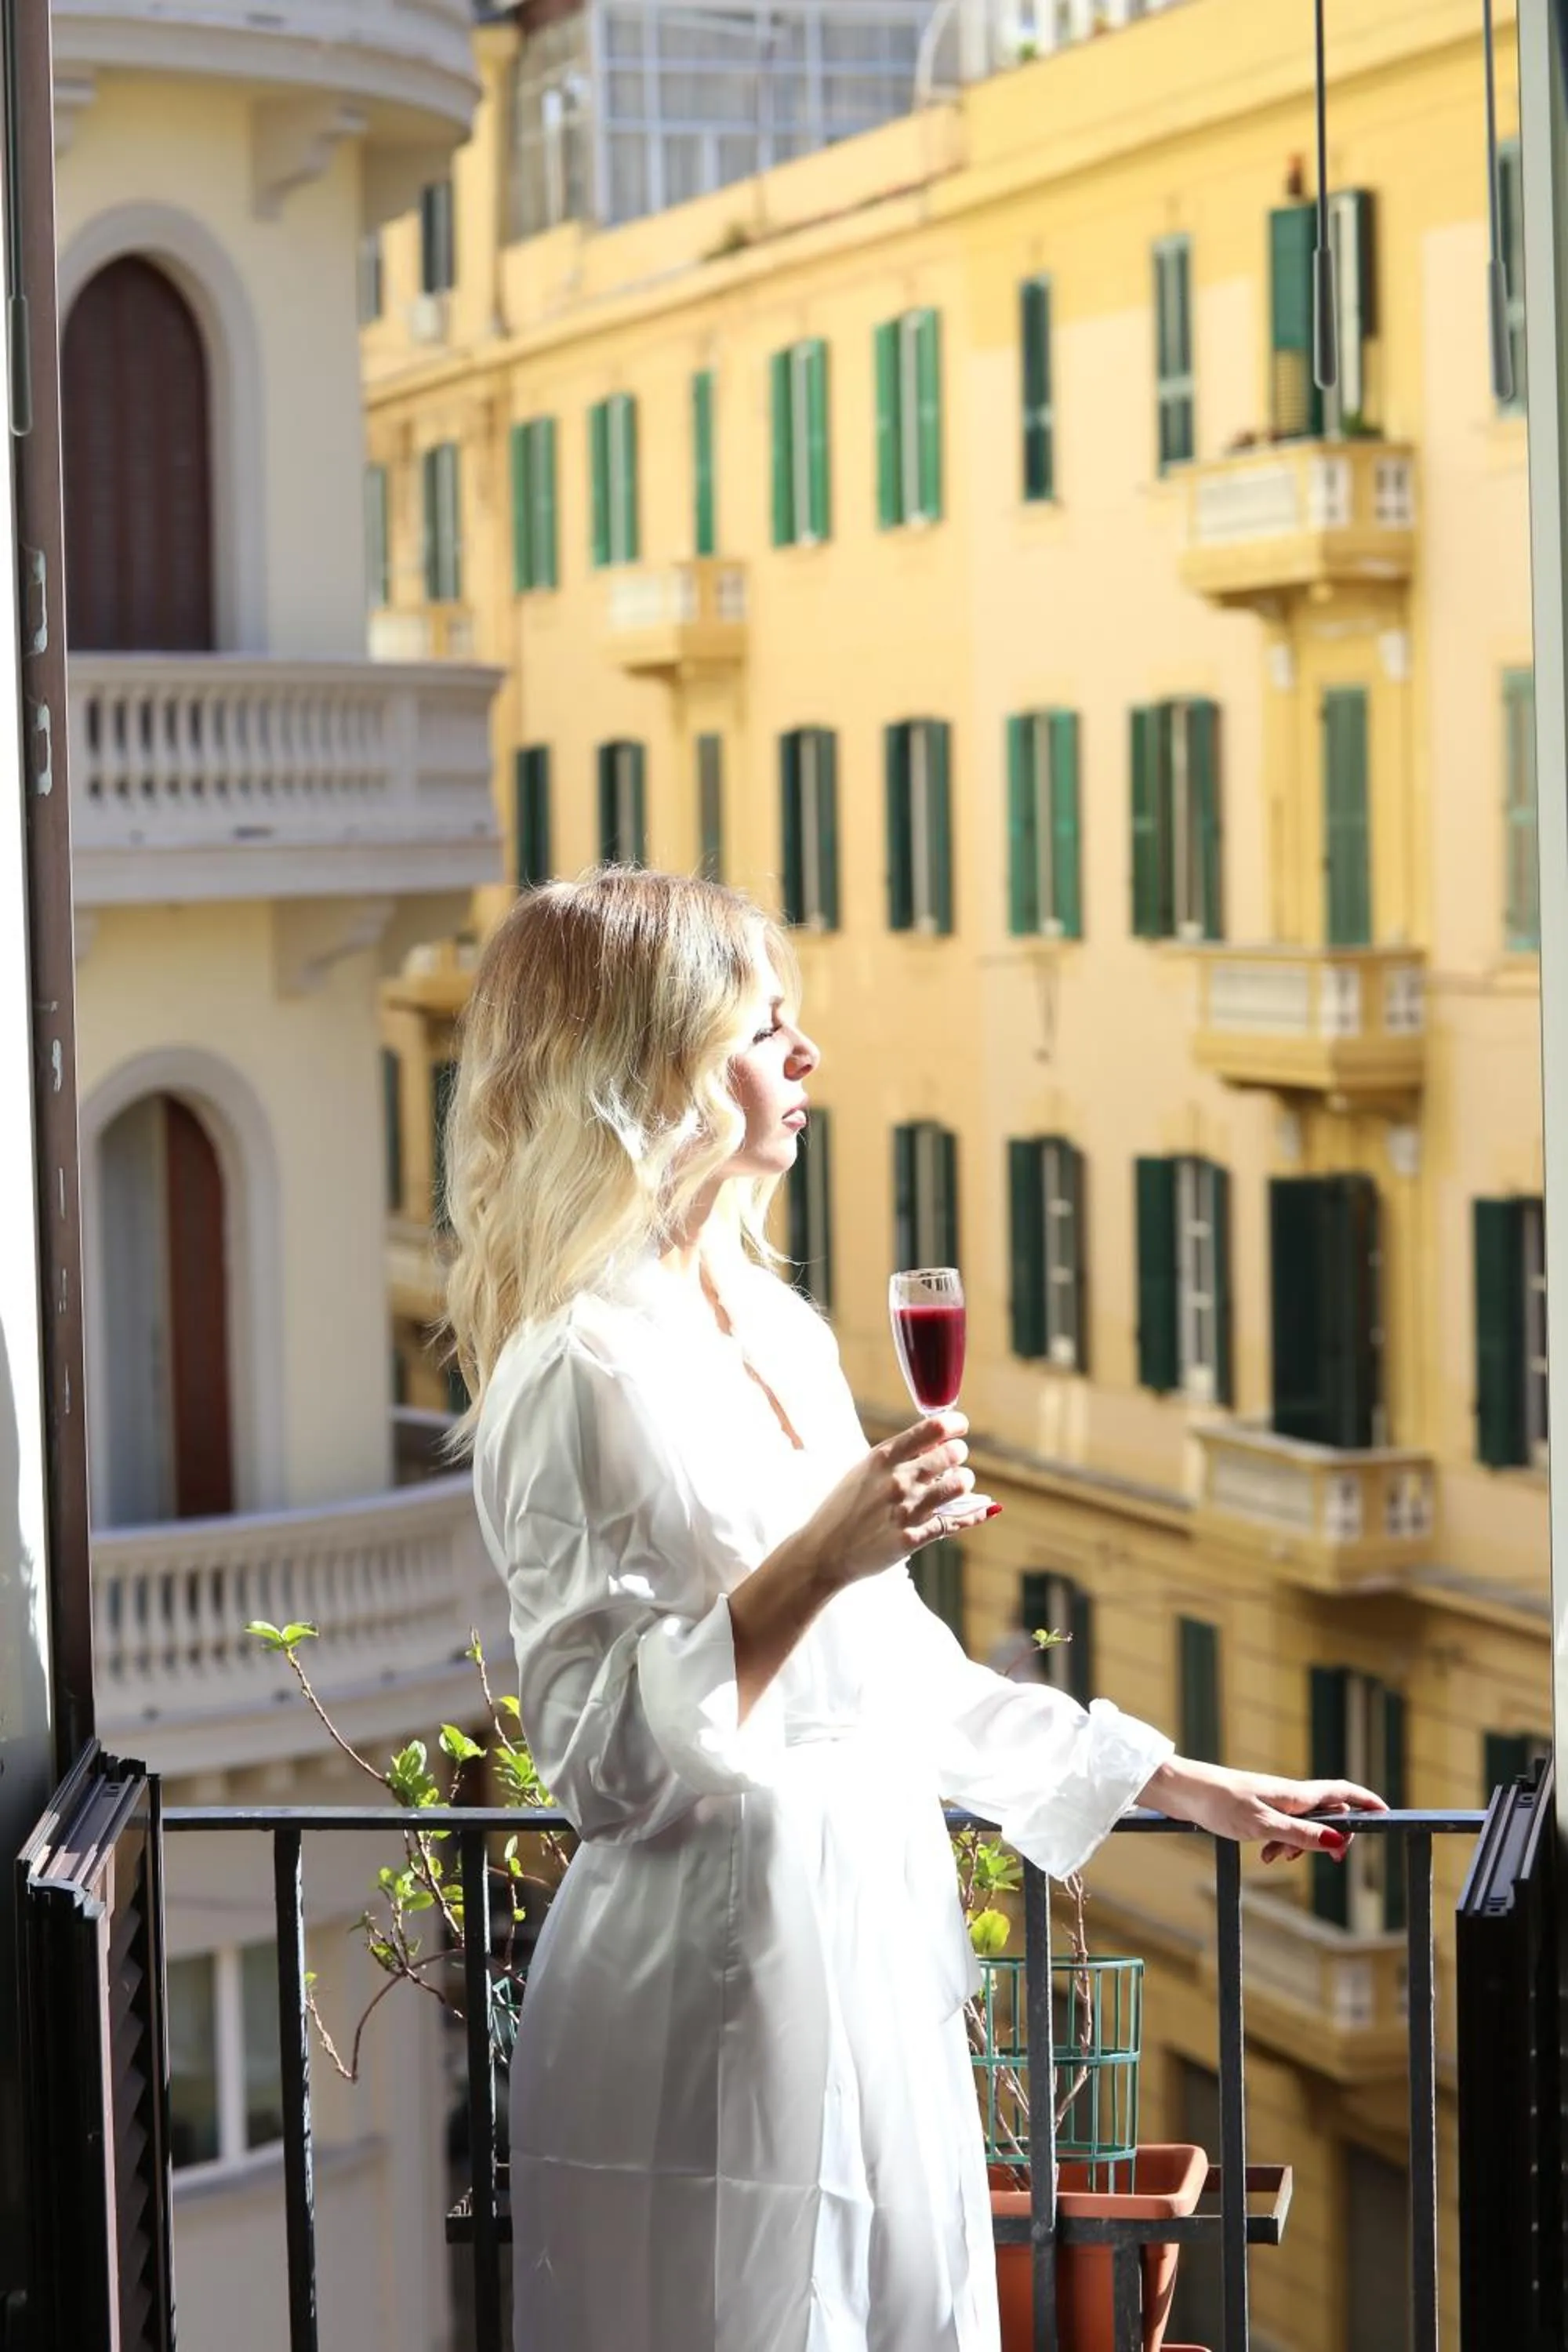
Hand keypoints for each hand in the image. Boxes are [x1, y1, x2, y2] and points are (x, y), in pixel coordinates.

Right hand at [803, 1412, 977, 1586]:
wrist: (824, 1552)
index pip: (932, 1428)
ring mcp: (907, 1510)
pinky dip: (973, 1514)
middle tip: (954, 1461)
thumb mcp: (863, 1471)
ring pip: (960, 1485)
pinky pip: (955, 1521)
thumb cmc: (843, 1507)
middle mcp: (897, 1480)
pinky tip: (981, 1509)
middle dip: (958, 1455)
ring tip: (957, 1485)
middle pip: (952, 1454)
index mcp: (882, 1458)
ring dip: (964, 1482)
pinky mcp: (913, 1538)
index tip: (960, 1427)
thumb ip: (897, 1456)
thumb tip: (936, 1440)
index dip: (954, 1424)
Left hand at [1136, 1756, 1387, 1864]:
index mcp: (1295, 1794)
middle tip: (1330, 1860)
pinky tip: (1265, 1856)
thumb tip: (1338, 1841)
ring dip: (1299, 1846)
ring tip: (1274, 1859)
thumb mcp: (1262, 1825)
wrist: (1182, 1792)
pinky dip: (1280, 1844)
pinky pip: (1282, 1830)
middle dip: (1331, 1838)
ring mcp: (1272, 1802)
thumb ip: (1300, 1834)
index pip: (1341, 1792)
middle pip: (1327, 1813)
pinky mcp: (1256, 1811)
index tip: (1386, 1813)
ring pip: (1303, 1826)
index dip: (1365, 1801)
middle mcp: (1288, 1795)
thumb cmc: (1219, 1803)